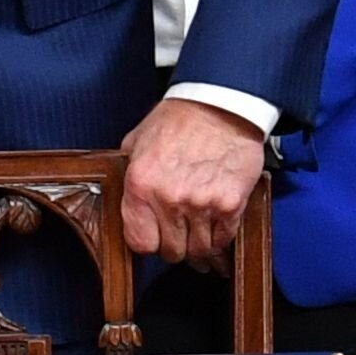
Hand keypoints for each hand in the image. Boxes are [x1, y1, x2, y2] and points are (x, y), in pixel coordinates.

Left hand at [120, 96, 269, 265]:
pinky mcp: (230, 204)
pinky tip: (216, 226)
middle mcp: (169, 198)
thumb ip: (130, 176)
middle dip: (174, 244)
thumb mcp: (137, 141)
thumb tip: (126, 201)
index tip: (153, 236)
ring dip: (198, 244)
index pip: (140, 243)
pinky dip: (220, 237)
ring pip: (198, 250)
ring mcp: (201, 203)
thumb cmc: (180, 118)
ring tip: (198, 231)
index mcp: (141, 185)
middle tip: (178, 232)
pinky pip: (223, 239)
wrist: (221, 103)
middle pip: (171, 251)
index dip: (148, 242)